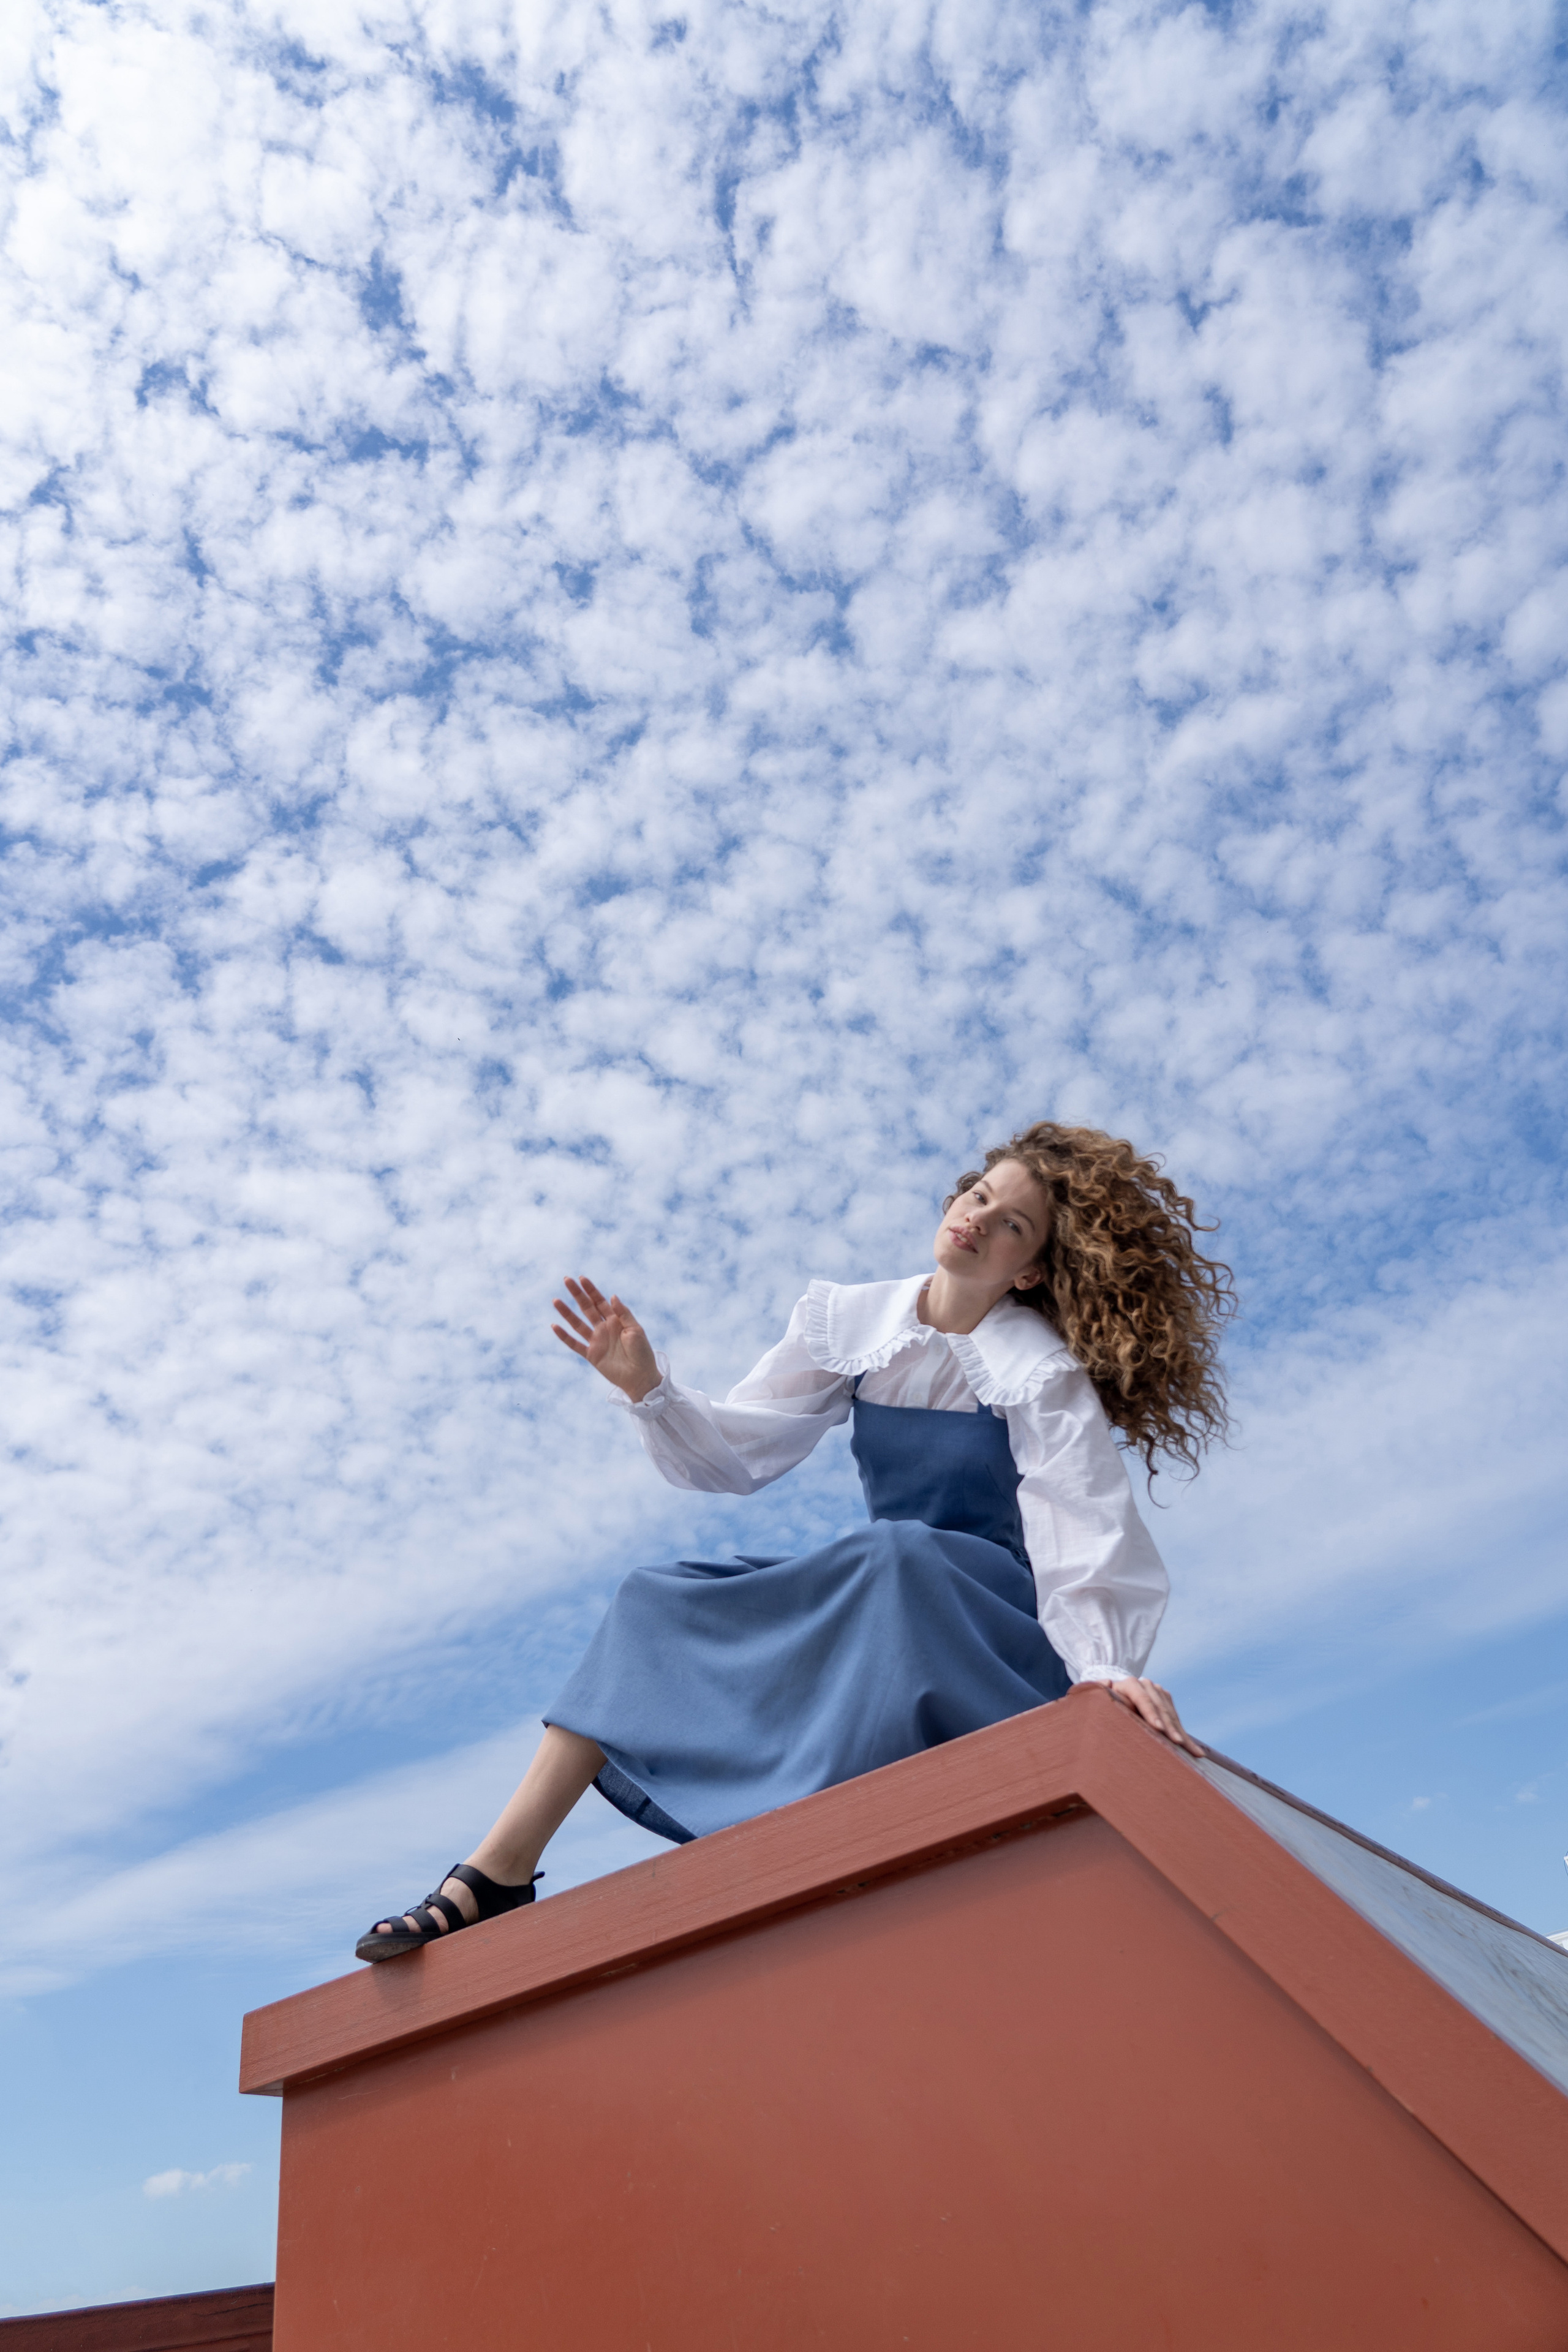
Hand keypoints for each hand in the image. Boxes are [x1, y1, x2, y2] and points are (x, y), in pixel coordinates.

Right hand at [551, 1276, 660, 1402]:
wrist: (641, 1377)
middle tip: (566, 1280)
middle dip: (577, 1294)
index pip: (600, 1301)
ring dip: (567, 1312)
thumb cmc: (642, 1352)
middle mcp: (604, 1328)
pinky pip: (575, 1344)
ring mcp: (596, 1341)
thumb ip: (623, 1313)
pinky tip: (555, 1326)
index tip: (581, 1278)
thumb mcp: (636, 1329)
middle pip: (587, 1308)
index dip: (591, 1290)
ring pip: (578, 1324)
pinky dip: (564, 1336)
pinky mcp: (591, 1355)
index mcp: (616, 1320)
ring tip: (556, 1300)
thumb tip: (612, 1296)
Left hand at [1106, 1676, 1204, 1756]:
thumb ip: (1100, 1691)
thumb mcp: (1101, 1699)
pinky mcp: (1166, 1700)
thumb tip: (1106, 1682)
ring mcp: (1158, 1691)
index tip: (1158, 1728)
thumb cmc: (1105, 1704)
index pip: (1141, 1698)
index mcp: (1129, 1684)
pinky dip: (1184, 1735)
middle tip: (1177, 1743)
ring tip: (1191, 1751)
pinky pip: (1176, 1719)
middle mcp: (1146, 1684)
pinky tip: (1195, 1751)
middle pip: (1160, 1708)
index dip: (1150, 1712)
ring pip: (1171, 1714)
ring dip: (1181, 1733)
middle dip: (1170, 1727)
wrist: (1115, 1697)